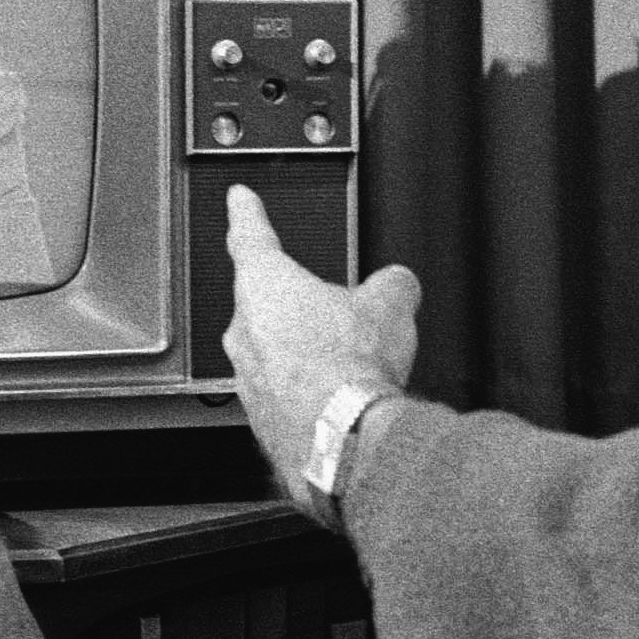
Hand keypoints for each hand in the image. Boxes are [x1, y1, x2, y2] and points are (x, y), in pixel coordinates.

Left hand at [224, 187, 419, 497]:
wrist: (343, 438)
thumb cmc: (351, 370)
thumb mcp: (391, 304)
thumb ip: (391, 283)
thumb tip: (399, 283)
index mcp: (266, 285)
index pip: (250, 236)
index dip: (248, 214)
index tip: (239, 200)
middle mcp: (245, 331)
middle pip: (265, 303)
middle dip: (298, 305)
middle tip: (336, 313)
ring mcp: (248, 379)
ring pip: (273, 354)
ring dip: (304, 355)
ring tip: (348, 366)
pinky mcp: (261, 420)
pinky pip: (282, 395)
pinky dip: (306, 394)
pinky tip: (339, 401)